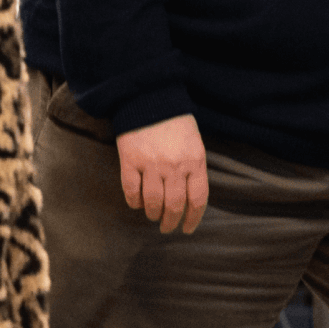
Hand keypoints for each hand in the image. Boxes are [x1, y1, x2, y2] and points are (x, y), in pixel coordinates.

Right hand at [117, 113, 208, 233]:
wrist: (150, 98)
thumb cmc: (176, 122)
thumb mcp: (194, 143)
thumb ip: (194, 169)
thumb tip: (190, 199)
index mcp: (195, 160)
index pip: (197, 199)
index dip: (193, 219)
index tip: (187, 228)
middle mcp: (175, 166)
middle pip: (174, 205)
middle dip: (171, 222)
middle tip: (168, 228)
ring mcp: (151, 164)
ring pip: (153, 203)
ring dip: (153, 214)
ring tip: (153, 216)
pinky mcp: (130, 161)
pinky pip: (132, 192)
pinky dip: (134, 202)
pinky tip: (137, 204)